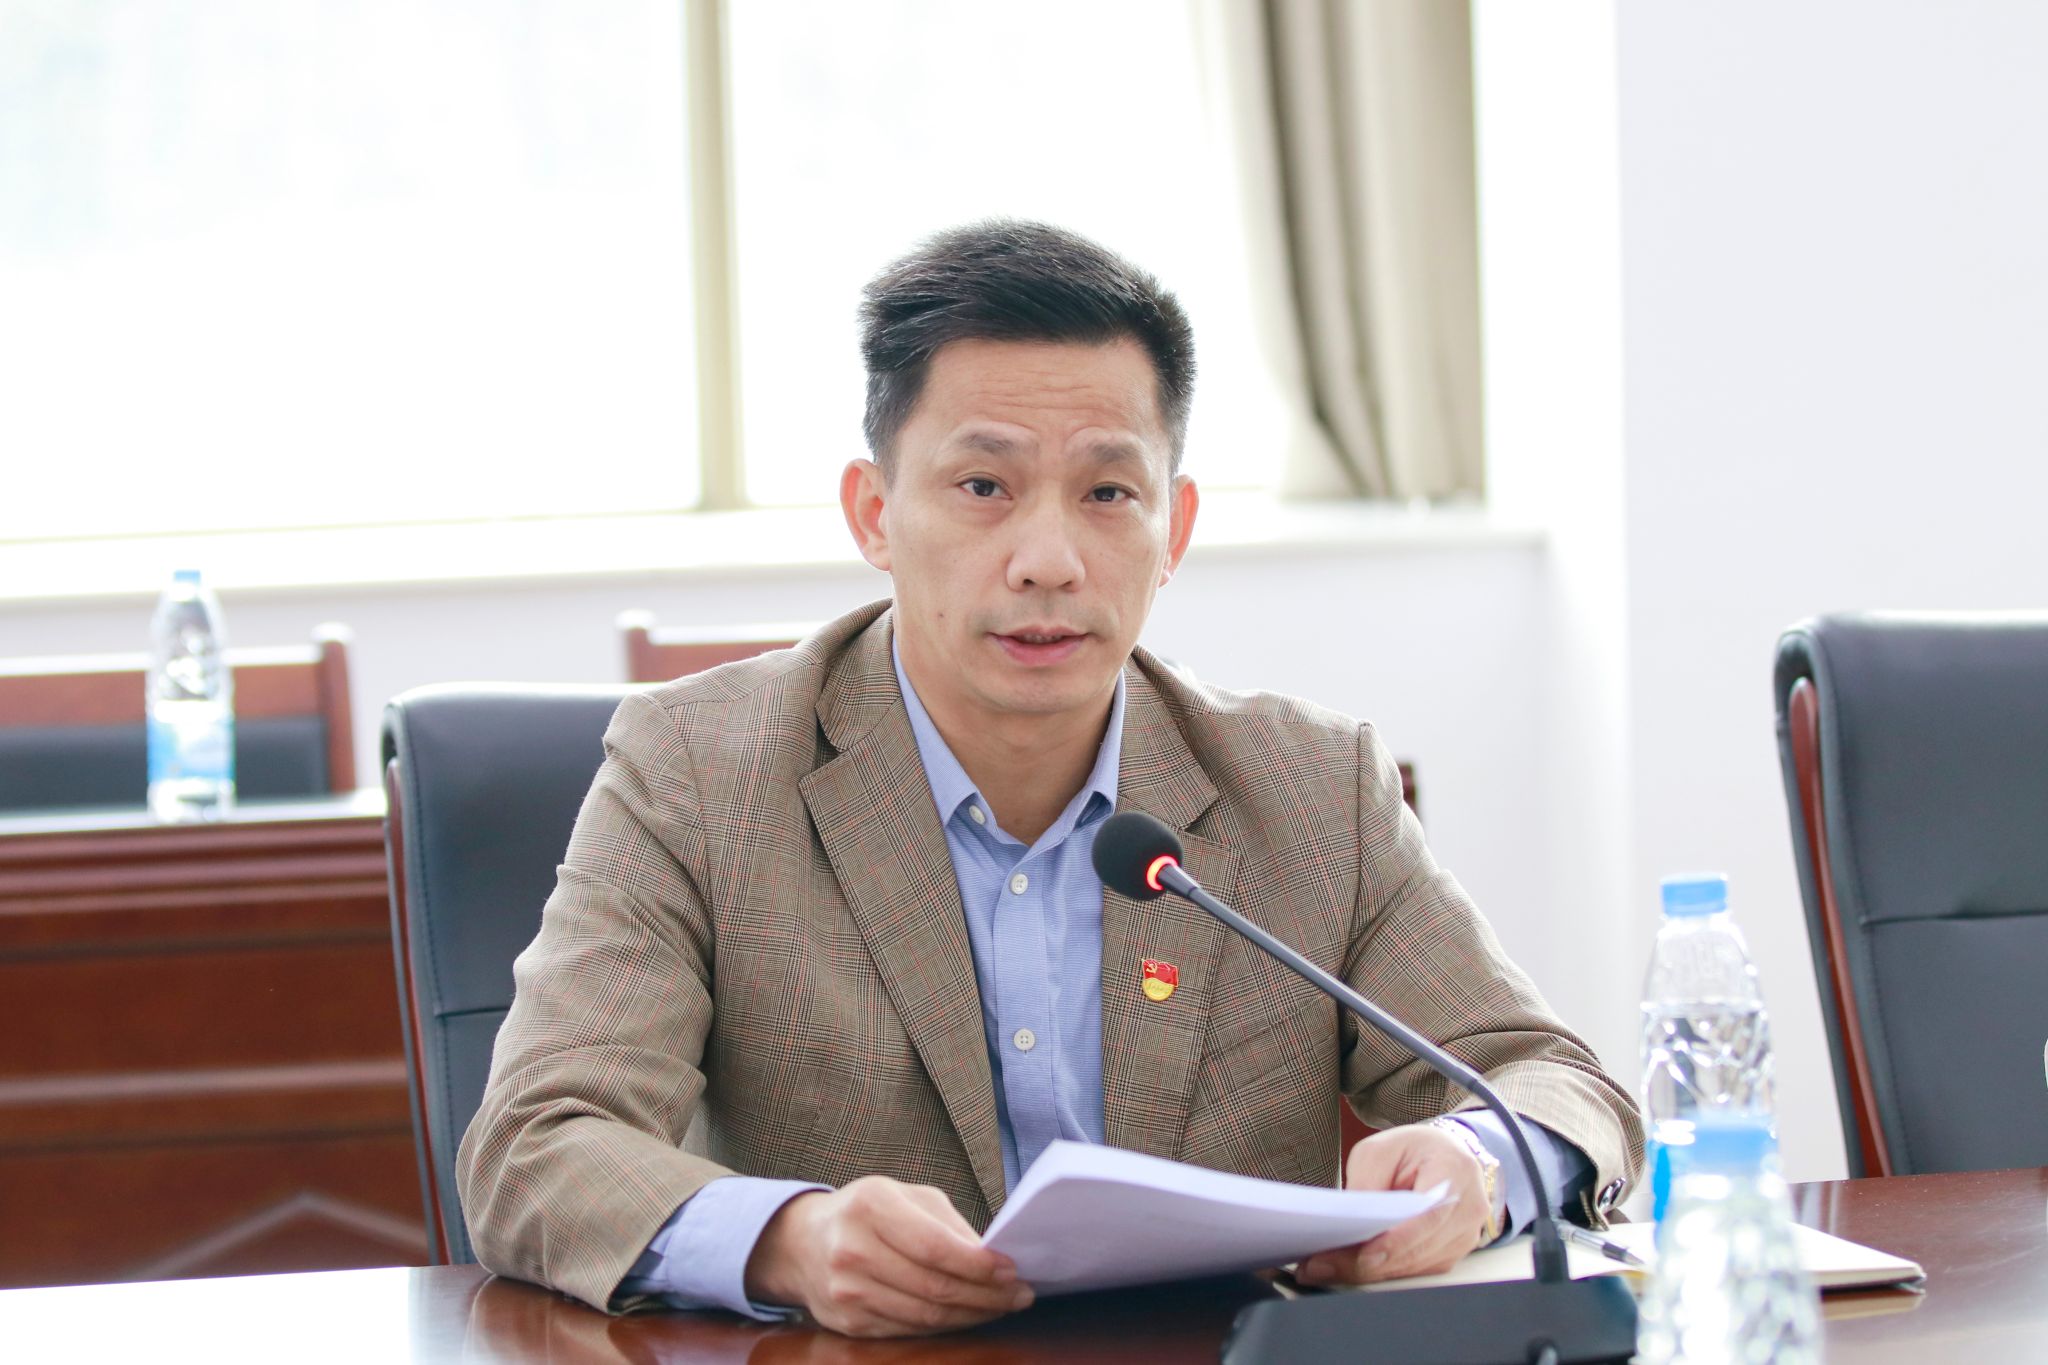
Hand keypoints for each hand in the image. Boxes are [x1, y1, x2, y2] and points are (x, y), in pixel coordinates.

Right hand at [743, 1176, 1033, 1336]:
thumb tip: (994, 1259)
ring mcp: (846, 1291)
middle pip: (934, 1286)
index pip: (934, 1246)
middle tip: (1019, 1294)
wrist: (802, 1242)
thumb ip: (948, 1224)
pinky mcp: (847, 1322)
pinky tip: (967, 1316)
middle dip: (986, 1295)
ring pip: (925, 1316)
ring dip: (972, 1315)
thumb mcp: (905, 1196)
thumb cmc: (867, 1212)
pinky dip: (945, 1327)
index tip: (1012, 1270)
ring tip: (1001, 1306)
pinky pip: (908, 1331)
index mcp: (871, 1206)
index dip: (978, 1265)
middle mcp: (853, 1249)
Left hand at [1295, 1124, 1496, 1285]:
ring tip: (1325, 1268)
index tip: (1364, 1255)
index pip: (1428, 1215)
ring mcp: (1464, 1238)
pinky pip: (1414, 1271)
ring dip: (1370, 1272)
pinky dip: (1382, 1272)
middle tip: (1321, 1265)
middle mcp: (1468, 1210)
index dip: (1397, 1240)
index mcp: (1455, 1172)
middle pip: (1418, 1248)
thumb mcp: (1380, 1150)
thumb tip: (1350, 1223)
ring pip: (1414, 1267)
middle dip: (1367, 1262)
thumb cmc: (1412, 1149)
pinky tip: (1349, 1268)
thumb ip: (1367, 1182)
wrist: (1446, 1155)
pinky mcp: (1450, 1254)